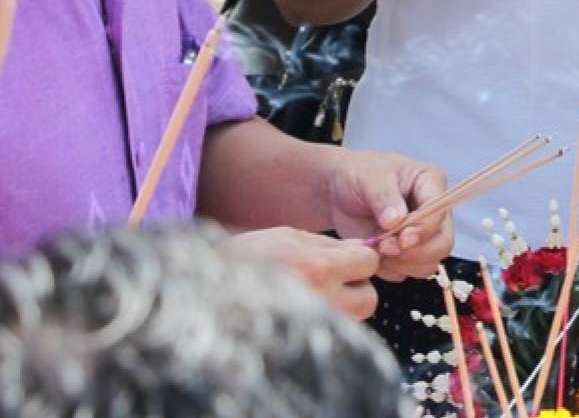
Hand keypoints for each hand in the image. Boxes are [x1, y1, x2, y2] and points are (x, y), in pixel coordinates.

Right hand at [223, 226, 381, 319]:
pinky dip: (328, 319)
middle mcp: (320, 300)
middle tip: (337, 278)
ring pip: (354, 319)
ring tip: (318, 293)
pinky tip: (306, 306)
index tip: (348, 257)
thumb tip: (361, 247)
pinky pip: (334, 331)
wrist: (208, 292)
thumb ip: (327, 244)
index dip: (360, 257)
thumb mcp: (286, 236)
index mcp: (317, 268)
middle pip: (369, 299)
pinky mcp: (305, 341)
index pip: (368, 262)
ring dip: (345, 306)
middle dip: (358, 287)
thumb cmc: (246, 258)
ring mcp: (313, 325)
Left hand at [324, 147, 452, 281]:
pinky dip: (390, 269)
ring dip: (403, 264)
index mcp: (431, 183)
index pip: (440, 212)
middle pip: (443, 243)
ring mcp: (421, 235)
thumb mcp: (370, 177)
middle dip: (415, 252)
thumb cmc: (358, 174)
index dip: (424, 230)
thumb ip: (384, 197)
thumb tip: (395, 222)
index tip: (402, 239)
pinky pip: (407, 272)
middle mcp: (433, 211)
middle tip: (385, 248)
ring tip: (377, 250)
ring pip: (428, 263)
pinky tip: (373, 254)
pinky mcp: (406, 253)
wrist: (337, 190)